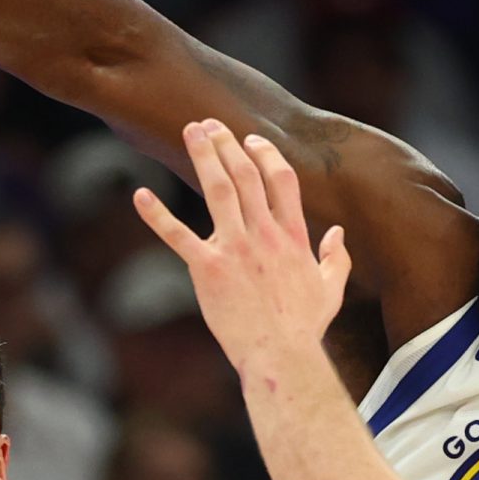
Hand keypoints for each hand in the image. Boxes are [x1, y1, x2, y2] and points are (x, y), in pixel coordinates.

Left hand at [132, 121, 349, 374]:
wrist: (281, 355)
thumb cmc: (304, 328)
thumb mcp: (330, 290)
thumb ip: (336, 258)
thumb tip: (338, 234)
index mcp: (293, 236)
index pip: (281, 179)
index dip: (265, 154)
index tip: (251, 139)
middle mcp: (265, 234)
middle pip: (247, 175)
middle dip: (228, 144)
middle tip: (211, 124)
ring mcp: (236, 249)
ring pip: (219, 190)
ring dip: (204, 156)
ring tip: (192, 131)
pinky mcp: (208, 269)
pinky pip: (178, 236)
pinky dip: (156, 215)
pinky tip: (140, 195)